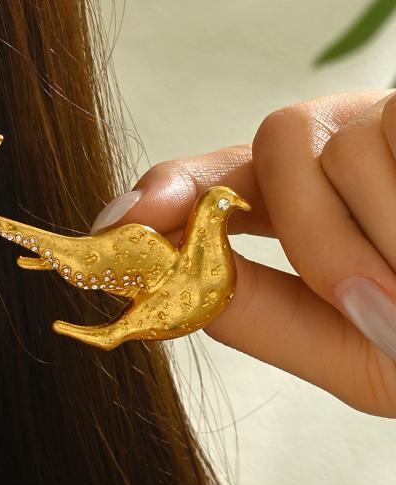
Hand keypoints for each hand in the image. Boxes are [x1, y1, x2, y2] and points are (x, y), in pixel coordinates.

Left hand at [93, 89, 395, 417]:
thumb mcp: (356, 352)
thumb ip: (262, 314)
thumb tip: (166, 278)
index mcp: (317, 199)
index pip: (225, 176)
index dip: (171, 188)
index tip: (117, 226)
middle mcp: (357, 140)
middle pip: (281, 141)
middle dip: (320, 234)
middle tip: (381, 306)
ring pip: (349, 139)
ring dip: (387, 238)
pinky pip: (395, 132)